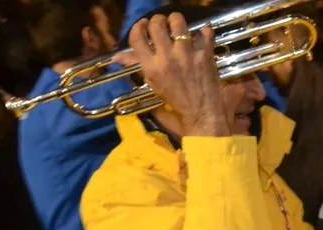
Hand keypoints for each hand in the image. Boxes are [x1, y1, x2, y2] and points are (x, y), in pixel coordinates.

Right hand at [117, 13, 229, 136]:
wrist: (202, 115)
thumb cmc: (176, 103)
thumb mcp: (153, 85)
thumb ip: (137, 66)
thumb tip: (117, 56)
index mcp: (151, 67)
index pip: (136, 37)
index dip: (138, 27)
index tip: (144, 25)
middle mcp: (167, 58)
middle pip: (156, 25)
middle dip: (158, 21)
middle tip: (162, 25)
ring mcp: (187, 55)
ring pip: (178, 22)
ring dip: (177, 21)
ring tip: (179, 27)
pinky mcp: (205, 55)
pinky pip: (204, 32)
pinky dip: (203, 32)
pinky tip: (200, 38)